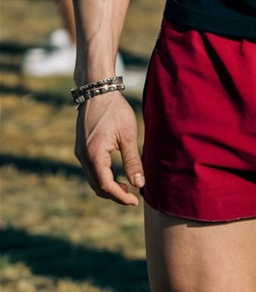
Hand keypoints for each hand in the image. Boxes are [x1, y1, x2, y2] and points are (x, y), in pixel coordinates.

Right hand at [75, 91, 144, 205]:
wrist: (97, 90)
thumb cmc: (115, 110)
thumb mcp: (127, 135)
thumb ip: (132, 161)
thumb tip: (139, 185)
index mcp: (95, 155)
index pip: (106, 186)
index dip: (121, 197)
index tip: (135, 201)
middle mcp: (83, 157)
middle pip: (97, 187)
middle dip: (114, 194)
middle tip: (133, 196)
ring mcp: (80, 152)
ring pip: (93, 179)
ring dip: (108, 186)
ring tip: (126, 185)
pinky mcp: (81, 147)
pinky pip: (90, 169)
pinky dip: (102, 176)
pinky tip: (115, 172)